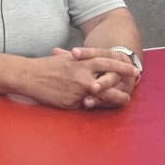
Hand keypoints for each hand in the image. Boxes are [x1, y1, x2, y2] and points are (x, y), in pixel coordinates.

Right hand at [20, 50, 139, 108]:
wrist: (30, 76)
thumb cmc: (47, 65)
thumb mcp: (68, 58)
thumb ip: (83, 61)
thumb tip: (95, 62)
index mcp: (83, 63)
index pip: (109, 63)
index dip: (123, 67)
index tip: (135, 70)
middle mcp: (84, 77)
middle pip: (110, 85)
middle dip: (122, 90)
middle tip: (131, 93)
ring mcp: (78, 91)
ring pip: (100, 99)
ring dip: (112, 101)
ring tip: (121, 102)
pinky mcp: (71, 103)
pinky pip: (83, 105)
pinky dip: (87, 104)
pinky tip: (92, 105)